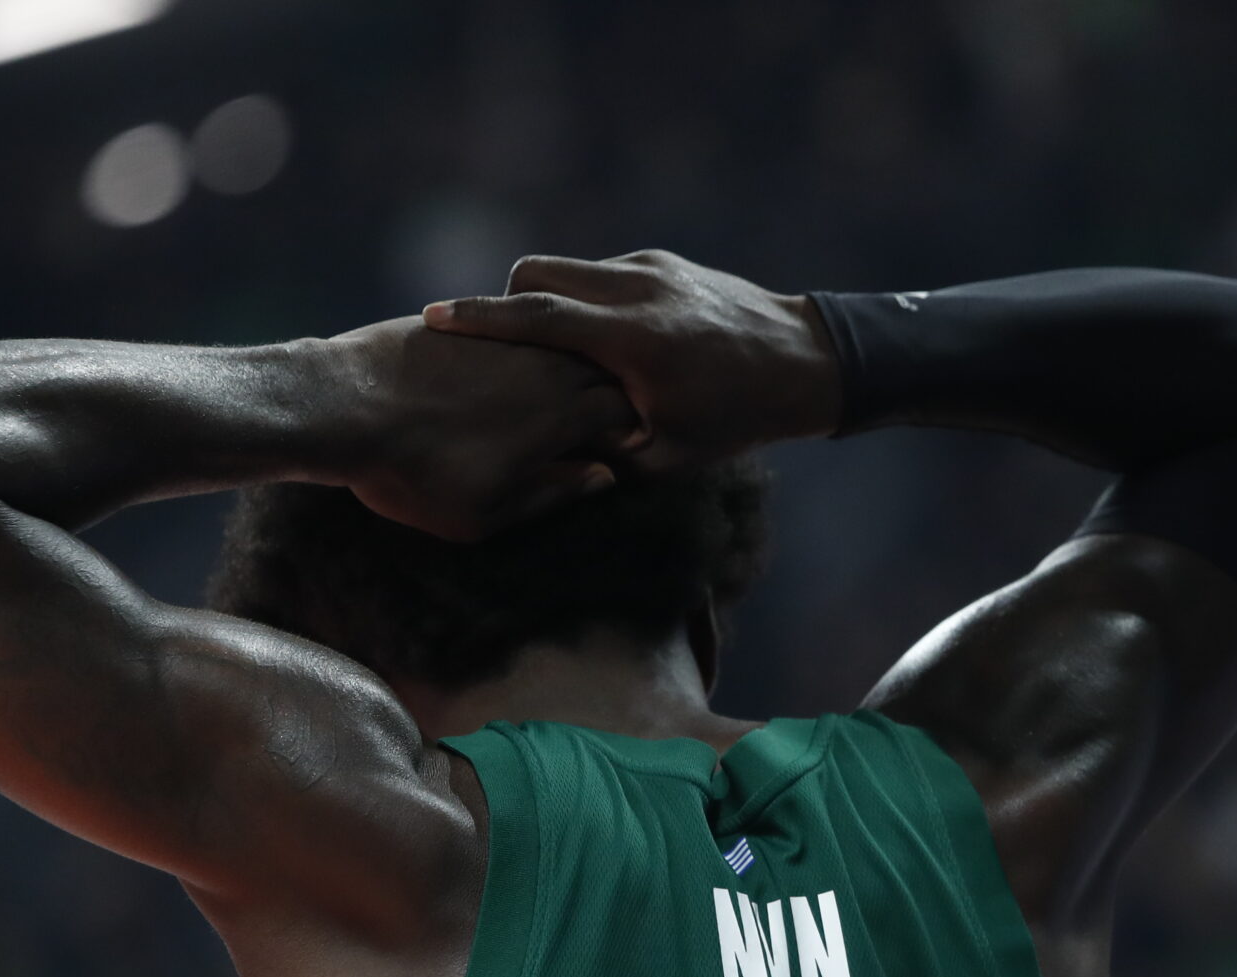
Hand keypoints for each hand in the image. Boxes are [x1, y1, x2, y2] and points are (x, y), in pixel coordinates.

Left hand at [325, 316, 639, 540]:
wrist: (342, 406)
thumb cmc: (416, 474)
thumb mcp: (487, 515)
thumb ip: (552, 494)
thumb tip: (601, 477)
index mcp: (564, 413)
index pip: (628, 412)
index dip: (630, 433)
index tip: (618, 452)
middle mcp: (546, 364)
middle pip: (602, 370)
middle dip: (607, 392)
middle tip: (591, 423)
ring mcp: (507, 338)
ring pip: (560, 346)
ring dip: (565, 368)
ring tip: (546, 402)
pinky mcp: (470, 324)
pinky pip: (512, 334)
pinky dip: (519, 354)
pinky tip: (496, 381)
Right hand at [423, 250, 842, 472]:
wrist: (805, 361)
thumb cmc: (734, 419)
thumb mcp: (666, 455)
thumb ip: (602, 452)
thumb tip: (551, 449)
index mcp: (630, 338)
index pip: (535, 316)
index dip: (478, 319)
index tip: (431, 319)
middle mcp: (636, 289)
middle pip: (539, 274)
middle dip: (509, 304)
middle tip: (501, 348)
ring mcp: (651, 267)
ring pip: (570, 269)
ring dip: (552, 304)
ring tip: (557, 355)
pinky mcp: (664, 261)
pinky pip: (603, 273)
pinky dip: (588, 300)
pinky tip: (603, 342)